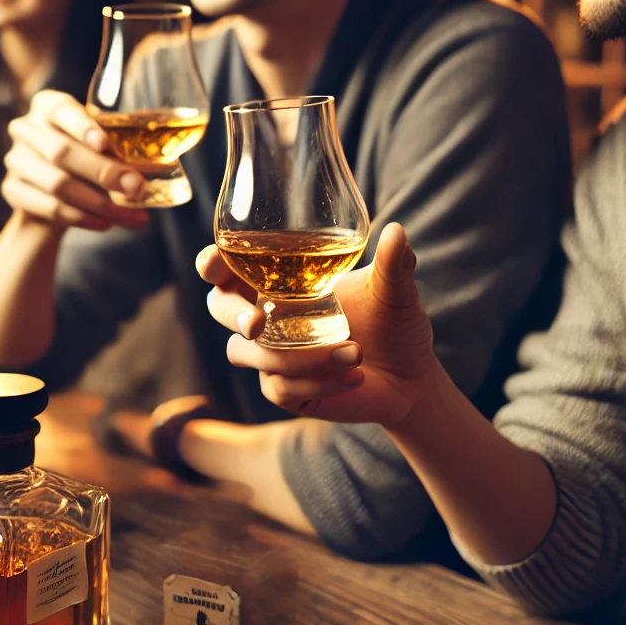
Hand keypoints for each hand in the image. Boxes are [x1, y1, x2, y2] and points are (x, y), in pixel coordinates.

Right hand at [2, 89, 149, 231]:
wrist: (53, 193)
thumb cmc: (84, 159)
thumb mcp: (99, 146)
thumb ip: (117, 151)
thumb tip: (143, 174)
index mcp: (48, 105)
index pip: (62, 109)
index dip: (83, 126)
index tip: (104, 143)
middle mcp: (26, 128)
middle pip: (61, 151)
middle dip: (102, 171)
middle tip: (135, 187)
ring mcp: (16, 159)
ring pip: (57, 183)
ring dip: (98, 202)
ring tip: (128, 214)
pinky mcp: (12, 190)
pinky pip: (50, 207)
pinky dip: (82, 218)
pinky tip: (105, 223)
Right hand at [197, 223, 448, 426]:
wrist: (412, 376)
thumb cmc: (394, 323)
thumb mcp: (394, 291)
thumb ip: (393, 263)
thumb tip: (397, 233)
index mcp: (282, 282)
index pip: (231, 266)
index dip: (213, 263)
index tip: (215, 263)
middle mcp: (268, 316)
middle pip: (220, 307)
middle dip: (232, 314)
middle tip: (258, 323)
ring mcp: (272, 355)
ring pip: (247, 354)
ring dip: (297, 355)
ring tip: (354, 351)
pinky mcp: (286, 391)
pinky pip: (280, 387)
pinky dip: (317, 381)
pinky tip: (354, 375)